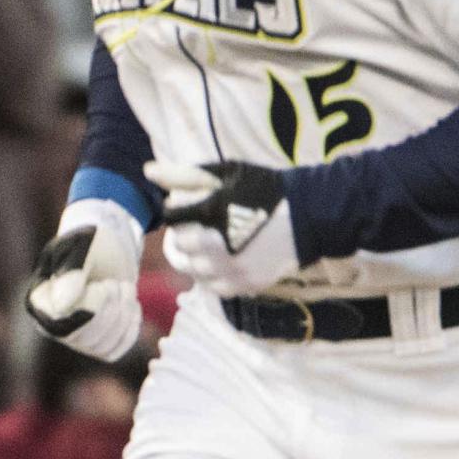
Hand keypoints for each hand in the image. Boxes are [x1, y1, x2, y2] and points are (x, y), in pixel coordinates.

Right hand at [25, 197, 145, 362]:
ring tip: (124, 290)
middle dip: (111, 311)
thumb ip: (72, 271)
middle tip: (117, 284)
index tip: (103, 285)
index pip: (62, 323)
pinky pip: (114, 351)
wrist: (109, 247)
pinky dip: (129, 330)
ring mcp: (73, 336)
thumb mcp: (82, 247)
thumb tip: (63, 305)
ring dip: (122, 317)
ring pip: (100, 346)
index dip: (91, 308)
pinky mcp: (95, 343)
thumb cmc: (91, 242)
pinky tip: (130, 307)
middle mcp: (50, 323)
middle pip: (84, 338)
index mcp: (39, 300)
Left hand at [153, 158, 299, 292]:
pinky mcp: (246, 285)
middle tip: (197, 225)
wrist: (310, 215)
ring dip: (195, 258)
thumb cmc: (266, 189)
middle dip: (184, 234)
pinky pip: (215, 288)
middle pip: (180, 246)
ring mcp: (232, 269)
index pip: (172, 219)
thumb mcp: (227, 173)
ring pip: (194, 271)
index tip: (186, 207)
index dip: (176, 212)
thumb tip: (148, 170)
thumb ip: (185, 174)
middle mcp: (218, 246)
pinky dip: (213, 276)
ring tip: (208, 245)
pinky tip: (222, 262)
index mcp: (212, 213)